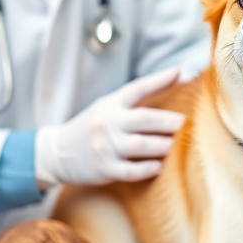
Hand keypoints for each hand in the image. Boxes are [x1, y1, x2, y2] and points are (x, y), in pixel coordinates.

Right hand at [35, 69, 184, 185]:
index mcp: (110, 105)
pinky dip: (148, 169)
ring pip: (141, 145)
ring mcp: (105, 147)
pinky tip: (158, 166)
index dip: (159, 80)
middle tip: (184, 123)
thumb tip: (175, 76)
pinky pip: (131, 171)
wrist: (58, 153)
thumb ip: (137, 97)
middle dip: (168, 121)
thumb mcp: (108, 107)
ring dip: (163, 145)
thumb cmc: (92, 127)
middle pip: (144, 118)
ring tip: (175, 145)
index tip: (179, 72)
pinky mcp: (104, 168)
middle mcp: (107, 123)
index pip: (136, 88)